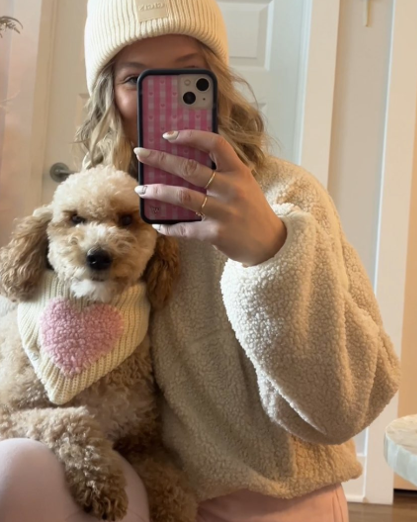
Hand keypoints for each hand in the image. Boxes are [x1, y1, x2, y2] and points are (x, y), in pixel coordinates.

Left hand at [135, 130, 286, 266]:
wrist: (269, 243)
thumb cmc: (251, 210)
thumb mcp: (244, 184)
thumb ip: (222, 172)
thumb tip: (184, 162)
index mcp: (238, 171)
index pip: (214, 143)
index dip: (190, 135)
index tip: (167, 135)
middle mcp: (231, 188)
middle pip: (190, 168)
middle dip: (160, 159)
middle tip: (140, 153)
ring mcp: (224, 211)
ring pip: (182, 196)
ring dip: (157, 191)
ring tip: (141, 189)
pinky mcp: (216, 233)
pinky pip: (185, 228)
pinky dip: (168, 227)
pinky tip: (158, 225)